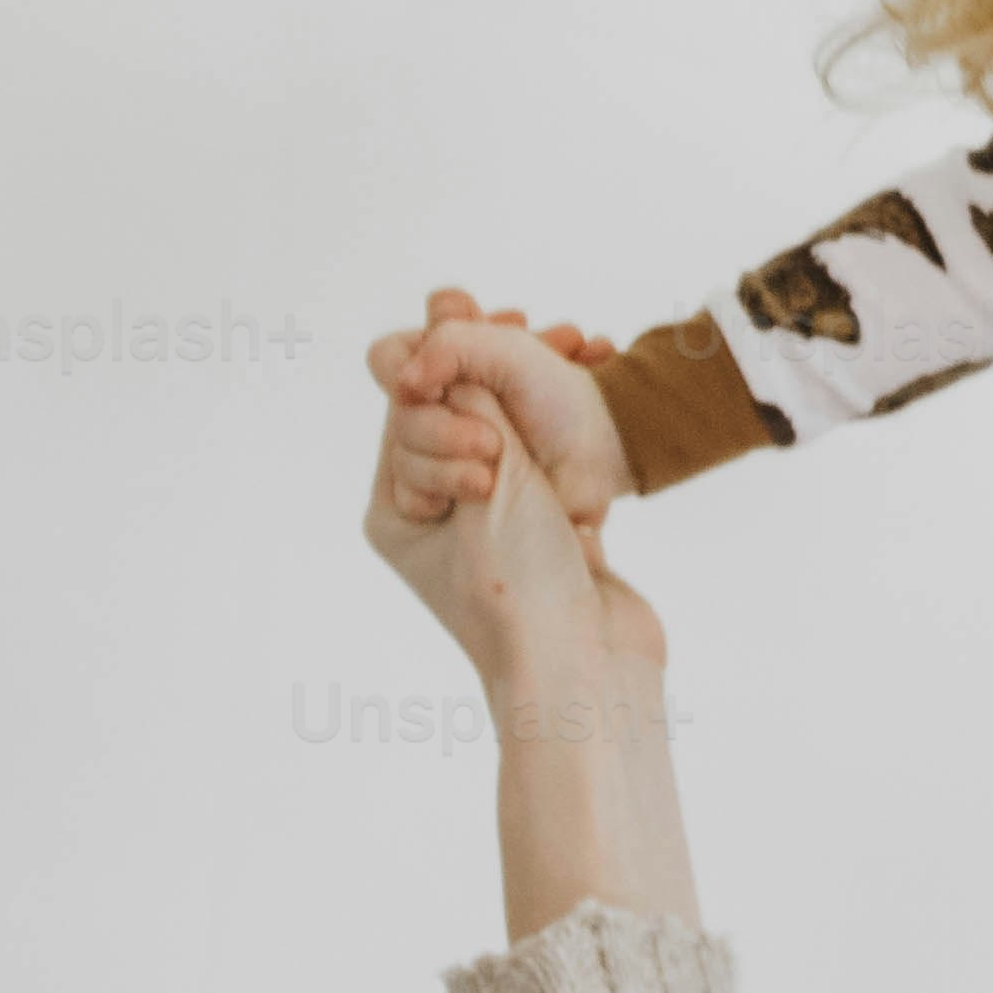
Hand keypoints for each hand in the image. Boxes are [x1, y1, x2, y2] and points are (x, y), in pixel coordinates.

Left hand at [361, 354, 664, 695]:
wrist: (591, 671)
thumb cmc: (524, 591)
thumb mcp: (490, 483)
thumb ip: (473, 400)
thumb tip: (441, 321)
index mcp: (396, 512)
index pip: (407, 413)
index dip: (448, 397)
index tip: (492, 437)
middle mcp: (437, 516)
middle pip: (455, 415)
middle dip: (496, 390)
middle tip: (536, 400)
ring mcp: (494, 523)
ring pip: (507, 434)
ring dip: (539, 400)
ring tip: (584, 348)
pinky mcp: (548, 531)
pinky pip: (548, 462)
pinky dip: (569, 434)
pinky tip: (596, 386)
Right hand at [368, 293, 639, 532]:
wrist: (595, 453)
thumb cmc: (558, 397)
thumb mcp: (508, 350)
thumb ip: (449, 345)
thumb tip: (405, 384)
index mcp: (441, 361)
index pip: (387, 357)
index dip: (404, 370)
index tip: (441, 386)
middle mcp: (433, 404)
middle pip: (398, 415)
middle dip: (445, 427)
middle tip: (492, 437)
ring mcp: (437, 450)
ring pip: (403, 458)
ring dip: (452, 460)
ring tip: (498, 458)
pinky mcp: (446, 492)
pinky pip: (410, 497)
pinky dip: (446, 490)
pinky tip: (484, 486)